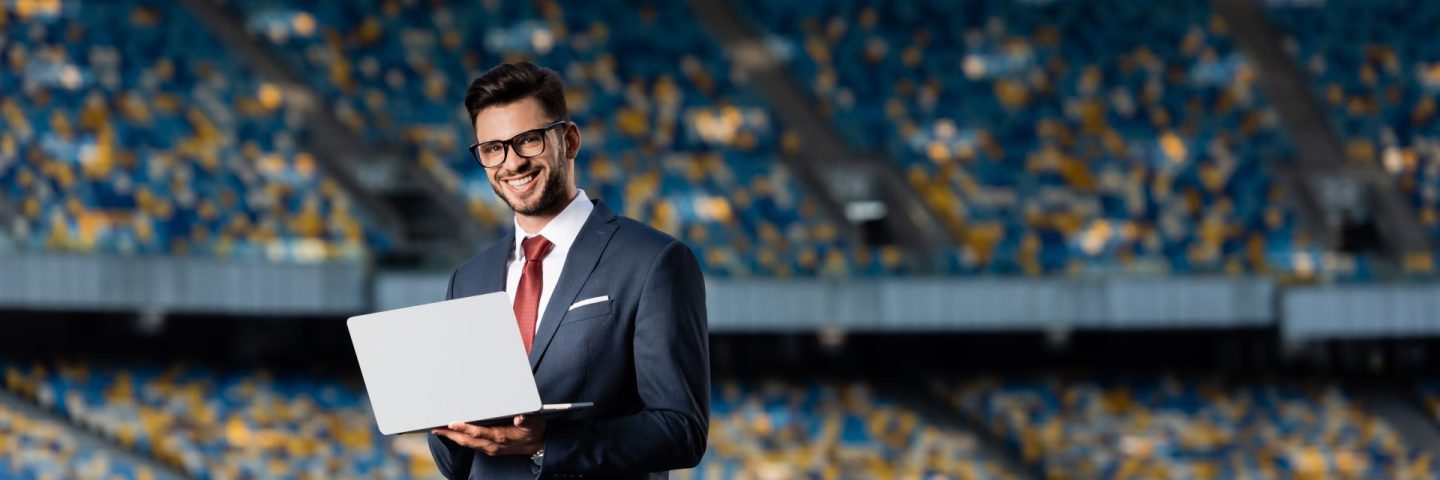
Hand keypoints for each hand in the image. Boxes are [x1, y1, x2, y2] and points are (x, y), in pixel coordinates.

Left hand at [431, 415, 545, 455]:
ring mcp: (490, 448)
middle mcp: (493, 445)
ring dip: (452, 437)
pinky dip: (460, 439)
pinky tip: (453, 434)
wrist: (537, 446)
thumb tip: (519, 416)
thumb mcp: (535, 423)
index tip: (453, 423)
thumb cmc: (534, 432)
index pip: (480, 433)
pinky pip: (471, 445)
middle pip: (467, 440)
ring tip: (438, 430)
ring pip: (467, 443)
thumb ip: (527, 419)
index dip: (465, 428)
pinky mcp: (489, 449)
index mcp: (502, 437)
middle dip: (450, 434)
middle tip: (435, 427)